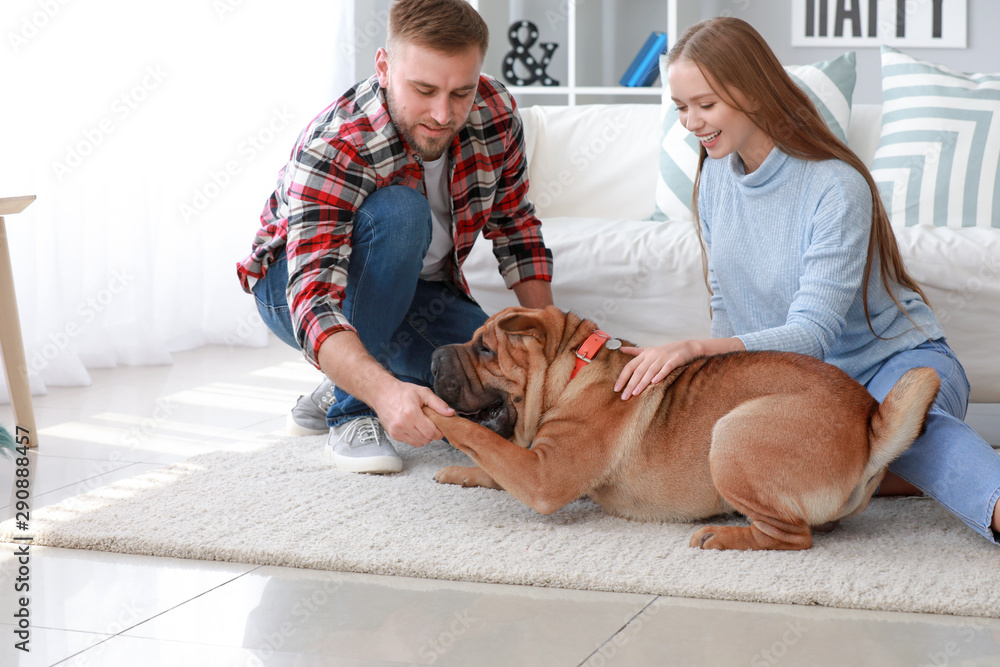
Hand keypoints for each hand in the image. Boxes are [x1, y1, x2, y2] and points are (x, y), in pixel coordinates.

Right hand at [371, 381, 454, 446]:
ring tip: (421, 425)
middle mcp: (402, 425)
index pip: (430, 433)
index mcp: (411, 414)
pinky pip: (409, 442)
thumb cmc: (402, 391)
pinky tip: (412, 426)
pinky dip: (413, 437)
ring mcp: (396, 431)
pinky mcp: (392, 434)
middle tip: (431, 425)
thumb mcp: (423, 393)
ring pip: (417, 443)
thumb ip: (438, 404)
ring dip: (423, 437)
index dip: (438, 433)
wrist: (382, 393)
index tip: (440, 429)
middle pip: (425, 440)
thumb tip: (451, 413)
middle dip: (431, 435)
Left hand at [614, 337, 745, 399]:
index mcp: (645, 354)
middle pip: (638, 370)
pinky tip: (655, 382)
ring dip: (642, 382)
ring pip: (650, 370)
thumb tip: (620, 349)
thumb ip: (635, 352)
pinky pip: (666, 368)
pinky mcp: (675, 359)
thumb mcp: (649, 350)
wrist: (688, 347)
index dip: (623, 377)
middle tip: (624, 397)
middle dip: (630, 384)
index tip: (616, 389)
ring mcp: (664, 357)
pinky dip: (660, 374)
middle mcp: (652, 355)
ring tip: (636, 393)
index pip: (630, 366)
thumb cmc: (666, 351)